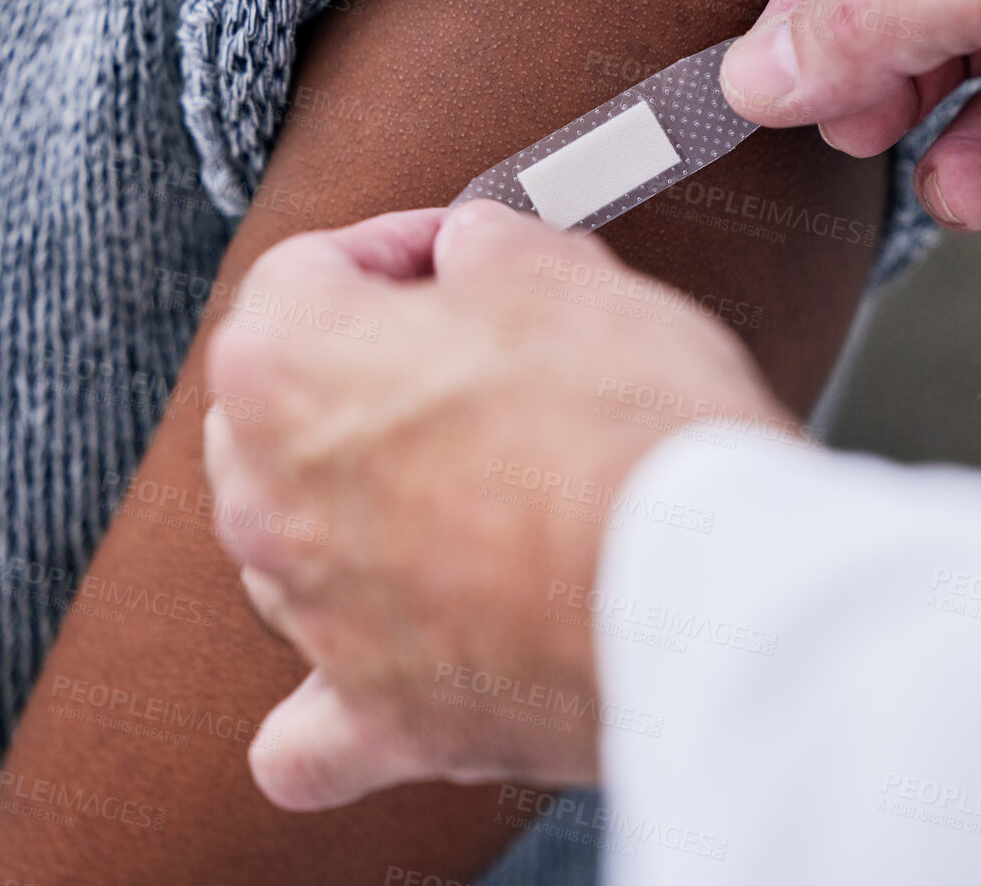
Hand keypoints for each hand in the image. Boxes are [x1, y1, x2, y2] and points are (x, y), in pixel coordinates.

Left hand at [201, 201, 786, 810]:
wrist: (709, 587)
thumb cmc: (630, 430)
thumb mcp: (564, 273)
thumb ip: (489, 249)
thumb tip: (476, 256)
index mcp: (289, 365)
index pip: (307, 273)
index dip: (397, 249)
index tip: (453, 257)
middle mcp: (270, 498)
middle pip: (279, 412)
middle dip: (364, 375)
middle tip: (466, 360)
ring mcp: (317, 616)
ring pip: (290, 550)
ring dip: (354, 511)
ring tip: (462, 491)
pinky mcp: (382, 717)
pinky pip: (312, 730)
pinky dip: (332, 700)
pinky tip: (361, 671)